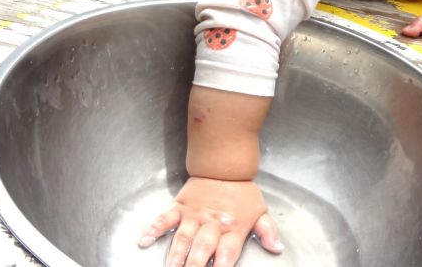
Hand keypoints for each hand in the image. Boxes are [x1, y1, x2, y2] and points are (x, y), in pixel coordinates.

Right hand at [139, 176, 282, 266]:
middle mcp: (212, 224)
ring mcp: (194, 215)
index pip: (226, 256)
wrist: (225, 164)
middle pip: (201, 250)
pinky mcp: (181, 206)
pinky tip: (144, 240)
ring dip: (175, 256)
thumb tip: (277, 248)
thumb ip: (267, 231)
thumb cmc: (242, 191)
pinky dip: (154, 228)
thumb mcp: (260, 210)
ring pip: (182, 238)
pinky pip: (165, 218)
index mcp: (232, 228)